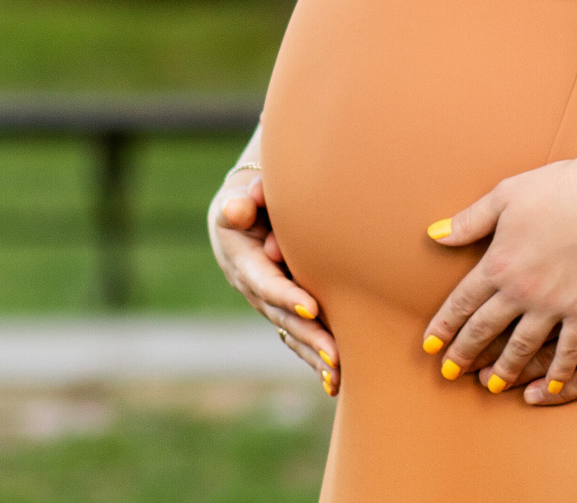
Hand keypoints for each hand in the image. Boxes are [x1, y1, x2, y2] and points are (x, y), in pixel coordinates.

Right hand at [209, 164, 339, 395]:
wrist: (241, 216)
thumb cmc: (248, 199)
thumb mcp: (239, 196)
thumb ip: (243, 201)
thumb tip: (241, 207)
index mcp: (244, 261)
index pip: (266, 282)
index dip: (286, 296)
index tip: (310, 308)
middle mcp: (254, 288)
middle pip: (282, 316)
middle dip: (307, 335)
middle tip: (334, 354)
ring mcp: (268, 303)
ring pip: (290, 332)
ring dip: (312, 354)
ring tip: (337, 374)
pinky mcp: (283, 310)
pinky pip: (297, 336)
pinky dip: (313, 358)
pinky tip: (334, 381)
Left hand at [422, 123, 576, 397]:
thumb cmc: (561, 187)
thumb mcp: (507, 195)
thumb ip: (470, 220)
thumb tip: (435, 234)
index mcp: (499, 262)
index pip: (462, 302)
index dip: (445, 325)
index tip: (431, 344)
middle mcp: (521, 290)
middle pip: (485, 329)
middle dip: (464, 353)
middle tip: (450, 372)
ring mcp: (554, 304)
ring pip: (521, 345)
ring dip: (504, 368)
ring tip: (492, 385)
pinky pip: (568, 349)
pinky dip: (557, 370)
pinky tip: (549, 387)